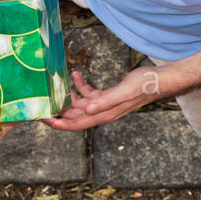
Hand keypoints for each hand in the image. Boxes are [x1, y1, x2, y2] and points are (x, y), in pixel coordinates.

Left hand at [43, 68, 159, 131]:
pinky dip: (81, 86)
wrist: (159, 80)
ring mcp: (105, 105)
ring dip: (69, 96)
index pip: (76, 124)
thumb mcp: (124, 91)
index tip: (44, 120)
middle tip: (41, 102)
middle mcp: (103, 112)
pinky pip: (90, 94)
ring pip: (81, 105)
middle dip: (58, 111)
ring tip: (58, 84)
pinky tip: (76, 75)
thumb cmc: (144, 85)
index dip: (59, 124)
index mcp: (104, 114)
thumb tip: (87, 110)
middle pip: (75, 116)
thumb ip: (106, 101)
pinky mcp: (108, 96)